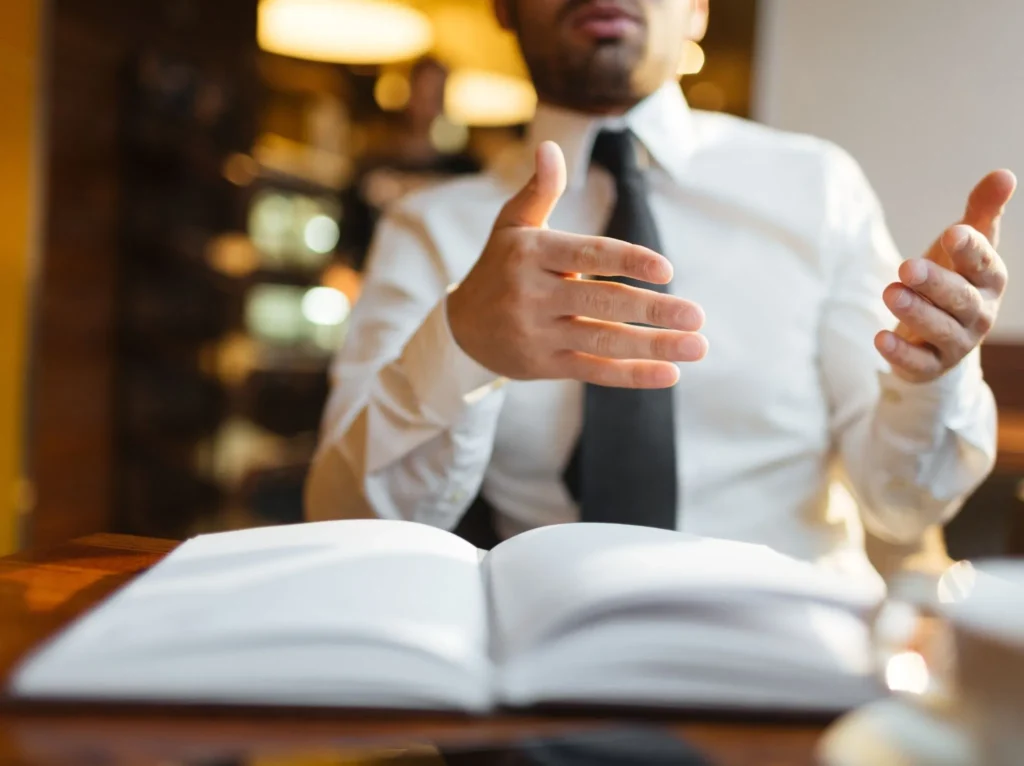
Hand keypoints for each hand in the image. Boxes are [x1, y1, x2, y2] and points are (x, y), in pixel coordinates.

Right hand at [447, 141, 706, 388]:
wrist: (462, 328)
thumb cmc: (500, 266)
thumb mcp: (511, 225)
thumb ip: (539, 190)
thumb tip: (549, 148)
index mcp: (531, 254)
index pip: (587, 255)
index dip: (628, 261)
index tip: (667, 270)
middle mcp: (533, 294)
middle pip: (601, 302)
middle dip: (652, 310)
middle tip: (697, 315)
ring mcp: (538, 333)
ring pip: (603, 340)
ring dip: (653, 346)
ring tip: (697, 346)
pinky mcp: (544, 365)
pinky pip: (594, 371)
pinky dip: (632, 375)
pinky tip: (670, 374)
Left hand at [876, 169, 1016, 382]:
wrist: (940, 333)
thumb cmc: (954, 278)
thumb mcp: (965, 245)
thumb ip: (982, 212)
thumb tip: (1004, 173)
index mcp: (989, 279)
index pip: (984, 263)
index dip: (971, 249)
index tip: (952, 233)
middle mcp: (979, 312)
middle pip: (959, 298)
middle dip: (935, 283)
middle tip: (907, 267)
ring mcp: (957, 342)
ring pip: (939, 328)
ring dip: (915, 312)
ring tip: (890, 293)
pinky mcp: (931, 364)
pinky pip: (918, 361)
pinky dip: (900, 353)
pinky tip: (879, 339)